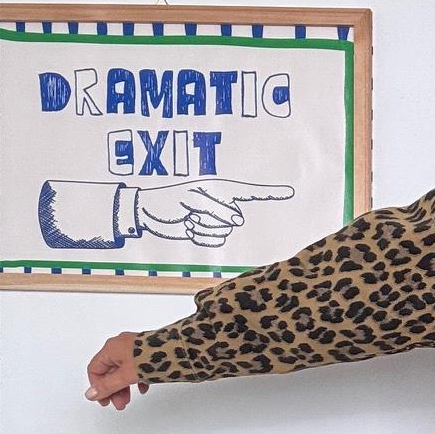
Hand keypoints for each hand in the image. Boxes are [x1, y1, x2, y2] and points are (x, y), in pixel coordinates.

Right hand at [85, 331, 148, 409]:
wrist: (179, 349)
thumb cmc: (153, 358)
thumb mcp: (127, 376)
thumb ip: (109, 386)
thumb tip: (91, 394)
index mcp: (112, 348)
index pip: (95, 369)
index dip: (98, 387)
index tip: (105, 401)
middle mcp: (121, 345)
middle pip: (109, 371)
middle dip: (113, 390)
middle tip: (119, 404)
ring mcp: (135, 348)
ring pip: (123, 371)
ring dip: (124, 387)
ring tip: (129, 400)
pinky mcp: (147, 352)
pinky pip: (136, 368)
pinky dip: (136, 380)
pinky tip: (143, 388)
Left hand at [136, 180, 292, 245]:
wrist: (145, 213)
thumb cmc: (165, 200)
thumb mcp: (191, 200)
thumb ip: (217, 209)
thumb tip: (238, 220)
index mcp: (219, 190)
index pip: (250, 191)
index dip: (269, 192)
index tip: (289, 191)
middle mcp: (221, 205)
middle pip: (233, 220)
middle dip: (212, 220)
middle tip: (191, 212)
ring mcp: (214, 220)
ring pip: (223, 234)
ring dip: (203, 230)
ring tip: (188, 219)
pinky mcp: (206, 234)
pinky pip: (215, 243)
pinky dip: (200, 239)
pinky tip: (188, 229)